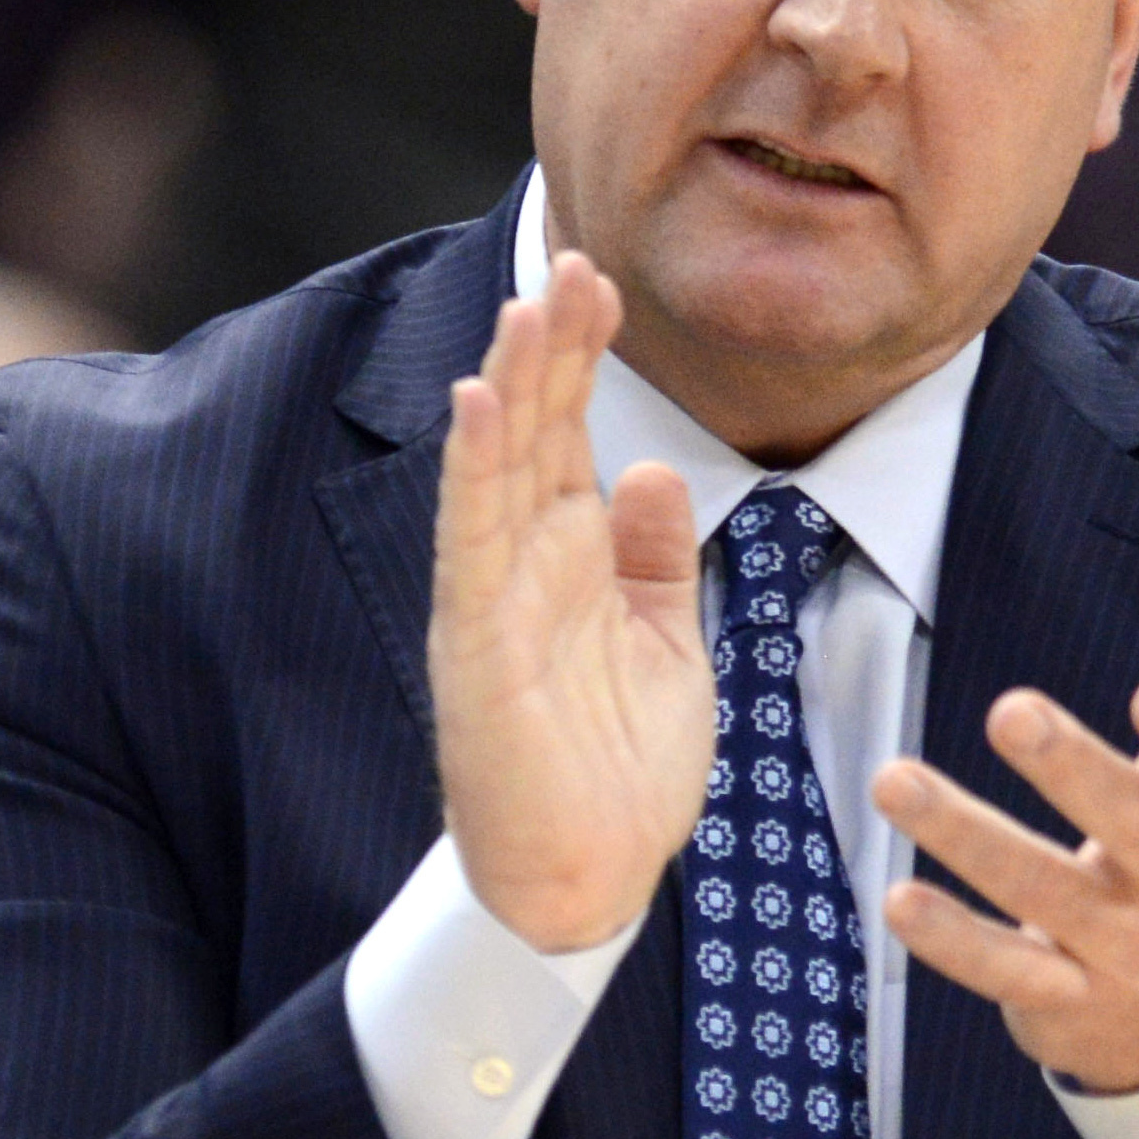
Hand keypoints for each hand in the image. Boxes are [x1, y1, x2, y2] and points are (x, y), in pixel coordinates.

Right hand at [429, 251, 711, 950]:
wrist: (586, 882)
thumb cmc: (617, 771)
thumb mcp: (666, 646)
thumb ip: (656, 560)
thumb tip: (654, 471)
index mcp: (572, 560)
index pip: (572, 435)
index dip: (584, 357)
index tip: (604, 279)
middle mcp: (525, 566)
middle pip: (535, 432)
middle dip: (553, 345)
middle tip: (577, 257)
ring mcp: (494, 600)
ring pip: (499, 469)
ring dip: (513, 384)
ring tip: (530, 300)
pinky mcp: (476, 646)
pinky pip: (472, 544)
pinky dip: (475, 473)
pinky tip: (481, 405)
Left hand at [878, 516, 1138, 1094]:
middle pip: (1132, 828)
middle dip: (1074, 771)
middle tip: (1010, 711)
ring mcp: (1124, 948)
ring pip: (1044, 894)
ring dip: (966, 837)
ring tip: (893, 779)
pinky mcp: (1066, 1000)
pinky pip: (1007, 972)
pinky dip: (954, 943)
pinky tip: (898, 899)